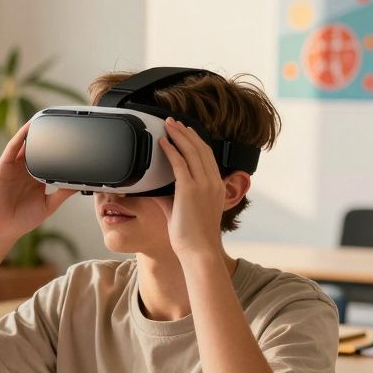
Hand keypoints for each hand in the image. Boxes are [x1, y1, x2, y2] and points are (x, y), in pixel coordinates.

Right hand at [0, 121, 74, 242]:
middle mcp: (25, 170)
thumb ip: (62, 193)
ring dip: (34, 131)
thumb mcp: (48, 205)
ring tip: (46, 117)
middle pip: (37, 147)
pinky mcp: (3, 166)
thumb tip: (79, 183)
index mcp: (36, 178)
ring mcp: (14, 167)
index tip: (72, 139)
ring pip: (25, 144)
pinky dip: (20, 136)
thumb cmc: (22, 220)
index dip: (58, 148)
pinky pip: (12, 148)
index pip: (49, 158)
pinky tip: (28, 128)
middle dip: (47, 135)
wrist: (1, 229)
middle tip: (61, 122)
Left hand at [151, 118, 228, 259]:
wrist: (198, 250)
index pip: (207, 156)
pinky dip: (171, 150)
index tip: (187, 131)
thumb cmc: (192, 236)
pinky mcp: (189, 190)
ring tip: (168, 124)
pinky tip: (162, 142)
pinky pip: (179, 163)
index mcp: (216, 186)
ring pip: (191, 151)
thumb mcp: (184, 211)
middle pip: (200, 148)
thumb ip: (172, 197)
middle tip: (174, 122)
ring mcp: (203, 185)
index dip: (197, 141)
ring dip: (179, 135)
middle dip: (186, 132)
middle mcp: (213, 182)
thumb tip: (155, 189)